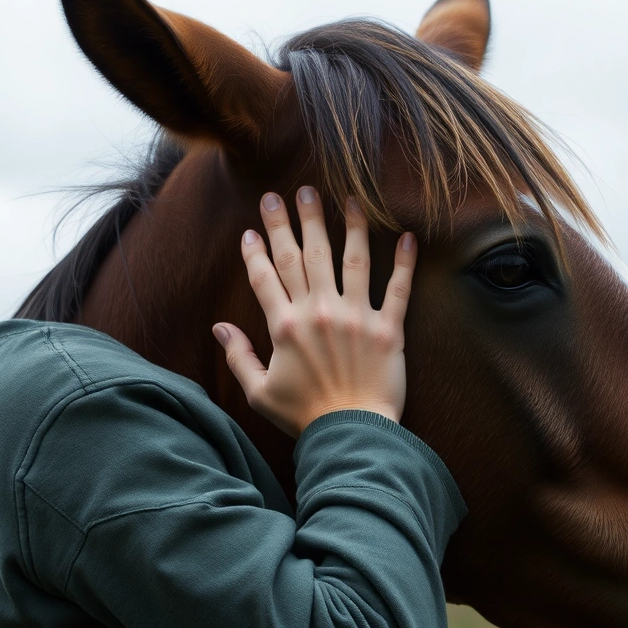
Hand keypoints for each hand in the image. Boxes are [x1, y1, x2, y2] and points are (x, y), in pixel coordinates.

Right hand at [213, 186, 415, 436]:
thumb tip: (219, 327)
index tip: (253, 228)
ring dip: (347, 225)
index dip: (257, 249)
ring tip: (345, 197)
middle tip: (287, 193)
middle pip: (302, 256)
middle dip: (293, 220)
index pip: (265, 276)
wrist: (351, 435)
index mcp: (284, 327)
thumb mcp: (259, 393)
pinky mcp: (388, 329)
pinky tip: (408, 236)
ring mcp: (355, 317)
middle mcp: (318, 312)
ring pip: (350, 259)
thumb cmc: (304, 417)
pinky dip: (405, 262)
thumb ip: (238, 356)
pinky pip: (398, 288)